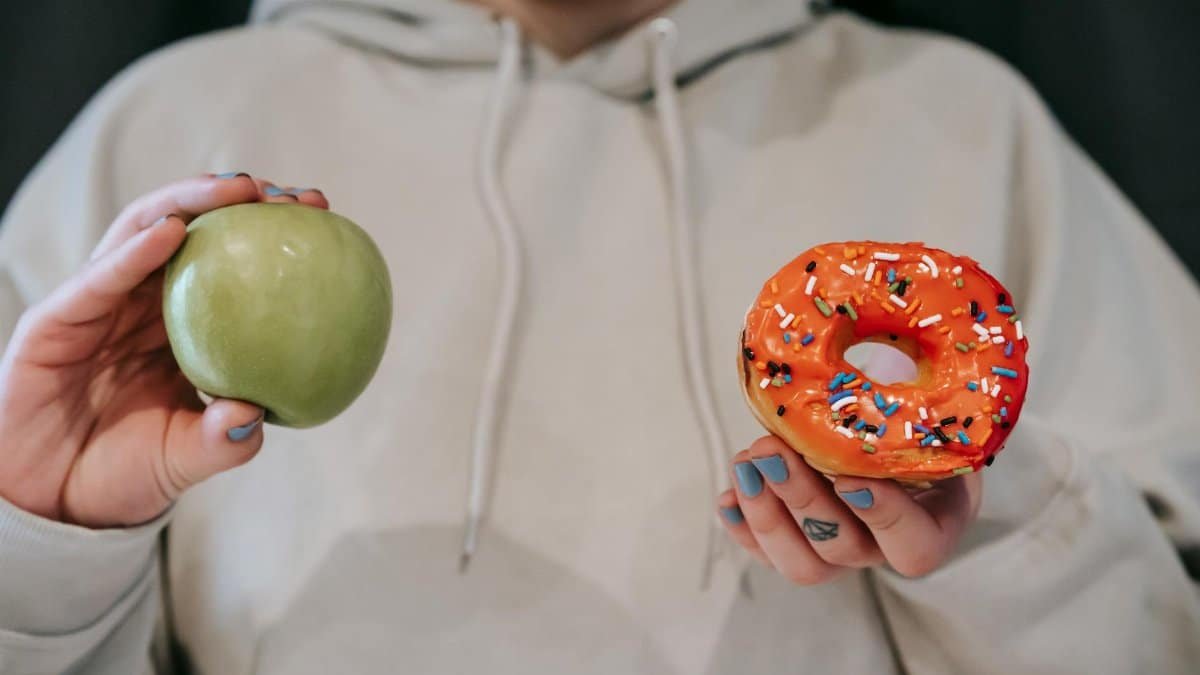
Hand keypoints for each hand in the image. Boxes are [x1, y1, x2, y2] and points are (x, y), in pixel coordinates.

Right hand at [0, 174, 327, 527]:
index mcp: (177, 327)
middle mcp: (139, 305)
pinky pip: (98, 281)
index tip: (321, 218)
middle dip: (237, 201)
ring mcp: (97, 307)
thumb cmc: (123, 474)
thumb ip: (223, 440)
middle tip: (289, 196)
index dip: (269, 236)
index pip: (227, 264)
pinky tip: (170, 230)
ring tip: (239, 188)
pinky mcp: (54, 321)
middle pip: (189, 232)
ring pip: (141, 234)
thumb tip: (255, 414)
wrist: (52, 505)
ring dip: (190, 203)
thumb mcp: (186, 459)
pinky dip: (134, 252)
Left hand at [717, 435, 981, 581]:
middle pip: (843, 549)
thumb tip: (857, 377)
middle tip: (771, 451)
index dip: (883, 518)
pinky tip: (728, 496)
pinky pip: (767, 554)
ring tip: (746, 463)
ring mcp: (840, 551)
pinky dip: (743, 526)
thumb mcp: (930, 410)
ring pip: (802, 564)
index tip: (850, 478)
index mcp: (933, 523)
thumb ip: (908, 410)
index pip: (915, 547)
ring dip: (766, 514)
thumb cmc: (919, 417)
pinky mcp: (800, 545)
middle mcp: (884, 547)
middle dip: (800, 499)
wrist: (895, 427)